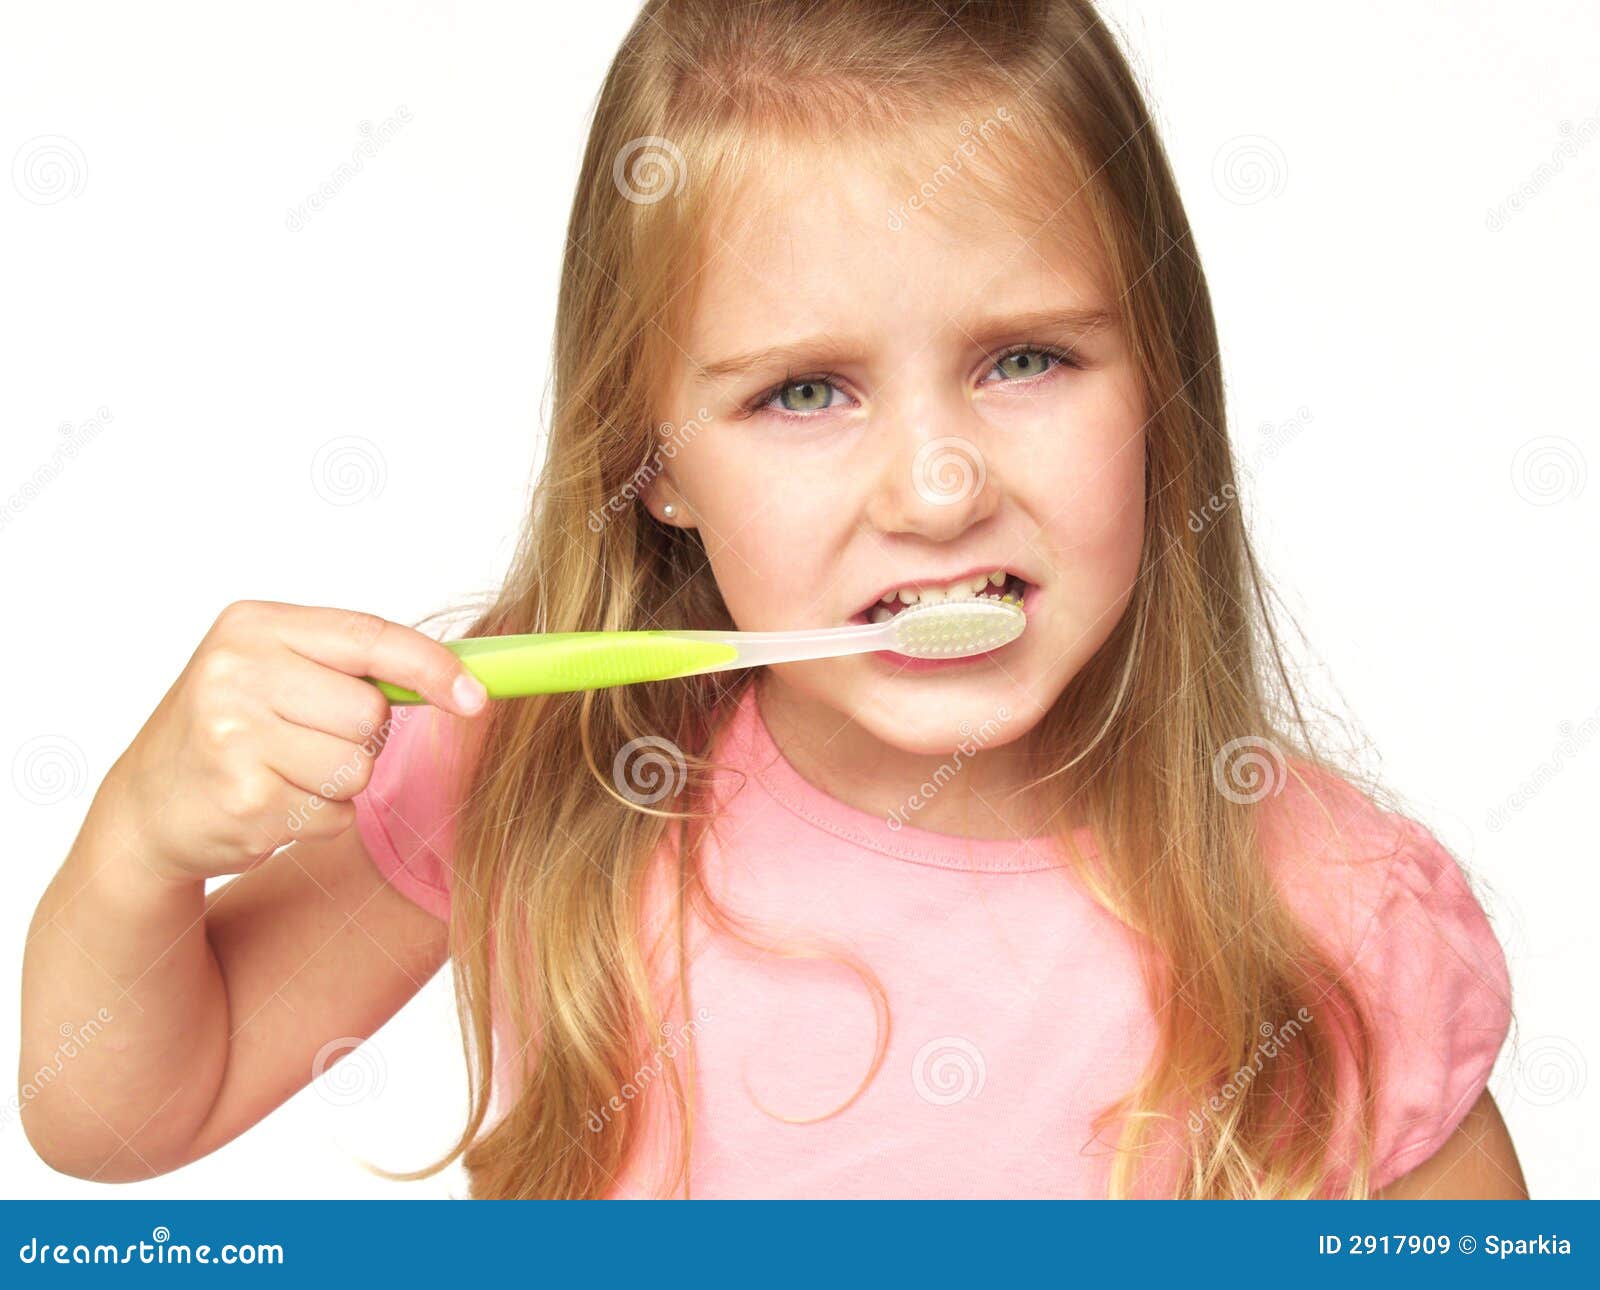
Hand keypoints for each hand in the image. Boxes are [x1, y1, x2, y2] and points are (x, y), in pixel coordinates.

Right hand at [101, 601, 486, 884]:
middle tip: (304, 740)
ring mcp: (234, 736)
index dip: (432, 667)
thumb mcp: (275, 670)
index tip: (475, 696)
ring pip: (358, 766)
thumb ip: (355, 665)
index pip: (370, 637)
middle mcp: (236, 672)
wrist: (147, 806)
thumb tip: (467, 678)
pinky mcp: (243, 799)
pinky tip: (268, 803)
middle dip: (359, 737)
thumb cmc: (233, 730)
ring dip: (338, 783)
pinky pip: (334, 813)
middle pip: (371, 712)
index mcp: (253, 626)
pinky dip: (316, 818)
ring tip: (282, 773)